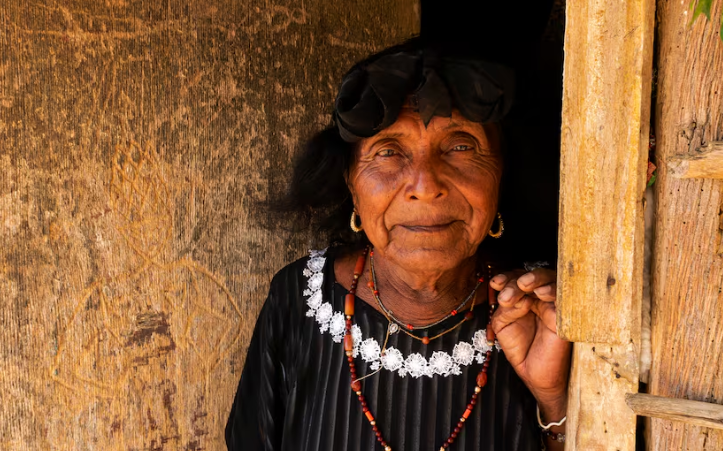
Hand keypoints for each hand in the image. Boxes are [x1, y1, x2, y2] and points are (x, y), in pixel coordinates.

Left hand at [490, 268, 571, 416]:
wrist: (538, 377)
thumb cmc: (522, 350)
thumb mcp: (502, 326)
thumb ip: (504, 309)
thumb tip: (514, 298)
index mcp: (525, 298)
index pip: (517, 279)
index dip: (506, 277)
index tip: (495, 284)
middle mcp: (541, 298)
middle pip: (532, 276)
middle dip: (517, 280)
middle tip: (506, 294)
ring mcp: (556, 305)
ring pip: (550, 280)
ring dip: (535, 279)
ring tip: (522, 285)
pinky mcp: (569, 316)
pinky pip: (565, 297)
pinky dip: (553, 290)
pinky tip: (540, 293)